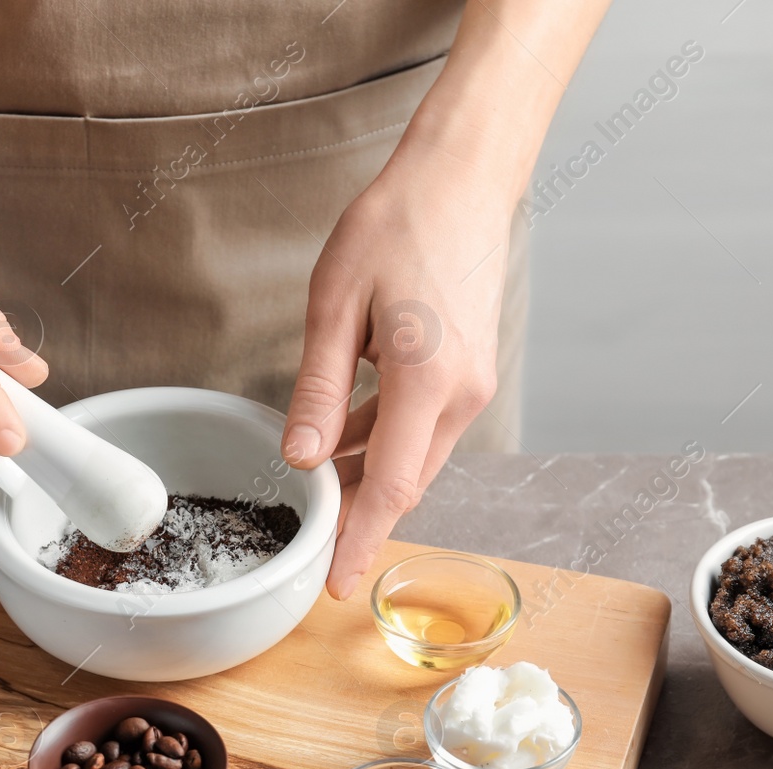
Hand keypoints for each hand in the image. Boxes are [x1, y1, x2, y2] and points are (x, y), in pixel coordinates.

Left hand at [281, 160, 511, 599]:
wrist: (461, 179)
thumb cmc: (396, 226)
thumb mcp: (335, 306)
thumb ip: (319, 390)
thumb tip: (301, 459)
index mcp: (429, 382)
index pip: (392, 488)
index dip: (360, 541)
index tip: (335, 584)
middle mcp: (461, 394)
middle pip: (406, 482)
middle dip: (358, 517)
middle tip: (311, 547)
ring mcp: (471, 384)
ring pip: (414, 457)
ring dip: (368, 478)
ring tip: (318, 496)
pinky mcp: (467, 370)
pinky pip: (422, 427)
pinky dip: (385, 444)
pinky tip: (345, 444)